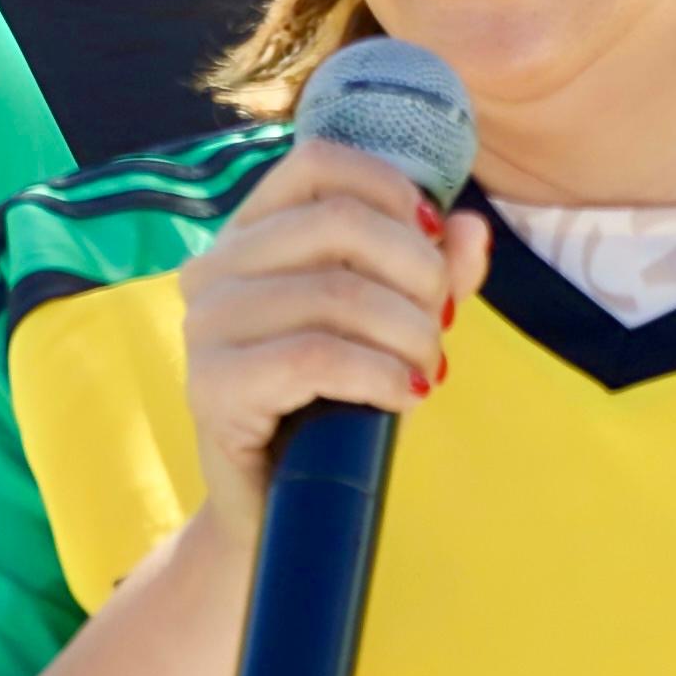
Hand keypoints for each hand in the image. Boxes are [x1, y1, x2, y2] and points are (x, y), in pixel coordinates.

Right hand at [176, 136, 489, 538]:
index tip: (436, 240)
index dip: (391, 189)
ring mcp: (205, 326)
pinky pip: (313, 357)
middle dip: (417, 273)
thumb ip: (433, 275)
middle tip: (441, 328)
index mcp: (251, 236)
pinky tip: (401, 397)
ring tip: (424, 373)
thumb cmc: (335, 408)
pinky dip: (378, 374)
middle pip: (338, 223)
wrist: (282, 512)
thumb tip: (471, 227)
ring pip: (334, 294)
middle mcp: (215, 269)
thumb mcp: (393, 329)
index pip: (318, 163)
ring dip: (407, 334)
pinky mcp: (212, 386)